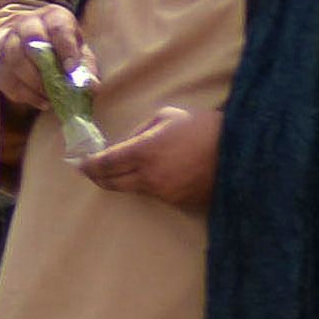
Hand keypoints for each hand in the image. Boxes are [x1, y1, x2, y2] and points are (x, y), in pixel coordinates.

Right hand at [0, 3, 94, 110]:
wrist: (38, 47)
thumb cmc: (65, 49)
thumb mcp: (81, 53)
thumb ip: (87, 68)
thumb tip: (91, 84)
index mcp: (53, 17)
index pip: (58, 28)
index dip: (65, 49)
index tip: (71, 70)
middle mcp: (27, 24)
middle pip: (29, 39)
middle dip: (43, 65)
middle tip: (56, 85)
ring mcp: (9, 42)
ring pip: (13, 60)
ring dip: (33, 82)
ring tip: (50, 96)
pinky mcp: (0, 63)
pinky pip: (7, 80)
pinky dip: (25, 95)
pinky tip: (42, 101)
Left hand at [77, 106, 220, 208]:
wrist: (239, 152)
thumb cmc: (202, 127)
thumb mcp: (167, 116)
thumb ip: (140, 131)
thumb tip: (125, 145)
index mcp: (143, 151)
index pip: (104, 163)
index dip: (87, 165)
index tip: (79, 164)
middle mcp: (148, 176)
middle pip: (111, 183)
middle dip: (97, 177)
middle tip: (90, 171)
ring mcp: (163, 192)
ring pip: (131, 189)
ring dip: (122, 181)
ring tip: (120, 171)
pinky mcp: (177, 202)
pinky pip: (153, 194)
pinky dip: (146, 186)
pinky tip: (152, 176)